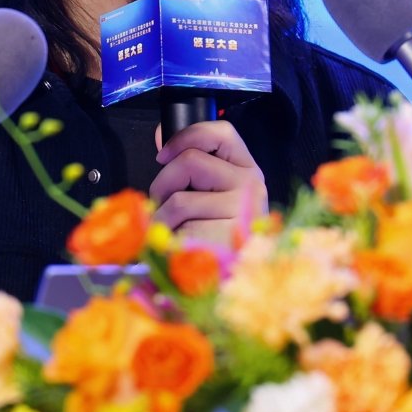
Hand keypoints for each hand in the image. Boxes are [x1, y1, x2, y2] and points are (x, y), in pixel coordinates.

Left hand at [150, 120, 267, 245]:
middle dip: (164, 182)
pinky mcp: (224, 234)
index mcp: (247, 170)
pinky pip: (178, 223)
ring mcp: (240, 210)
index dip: (186, 136)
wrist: (233, 279)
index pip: (221, 133)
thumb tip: (161, 134)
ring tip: (172, 228)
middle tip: (163, 202)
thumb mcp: (210, 193)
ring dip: (161, 214)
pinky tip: (180, 243)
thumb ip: (190, 165)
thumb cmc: (217, 234)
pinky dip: (167, 234)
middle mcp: (250, 185)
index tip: (164, 155)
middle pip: (190, 161)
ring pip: (179, 197)